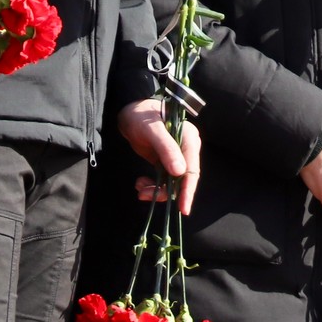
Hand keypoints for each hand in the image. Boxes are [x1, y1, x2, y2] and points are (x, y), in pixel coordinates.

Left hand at [119, 97, 201, 214]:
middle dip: (166, 191)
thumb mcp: (152, 130)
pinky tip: (140, 183)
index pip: (192, 168)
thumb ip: (166, 148)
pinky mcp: (166, 161)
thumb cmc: (141, 116)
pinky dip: (152, 186)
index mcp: (189, 139)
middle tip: (144, 196)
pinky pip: (164, 180)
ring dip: (156, 190)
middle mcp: (186, 149)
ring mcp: (177, 156)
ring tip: (139, 189)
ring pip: (172, 182)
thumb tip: (179, 172)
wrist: (129, 112)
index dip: (188, 190)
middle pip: (183, 179)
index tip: (183, 208)